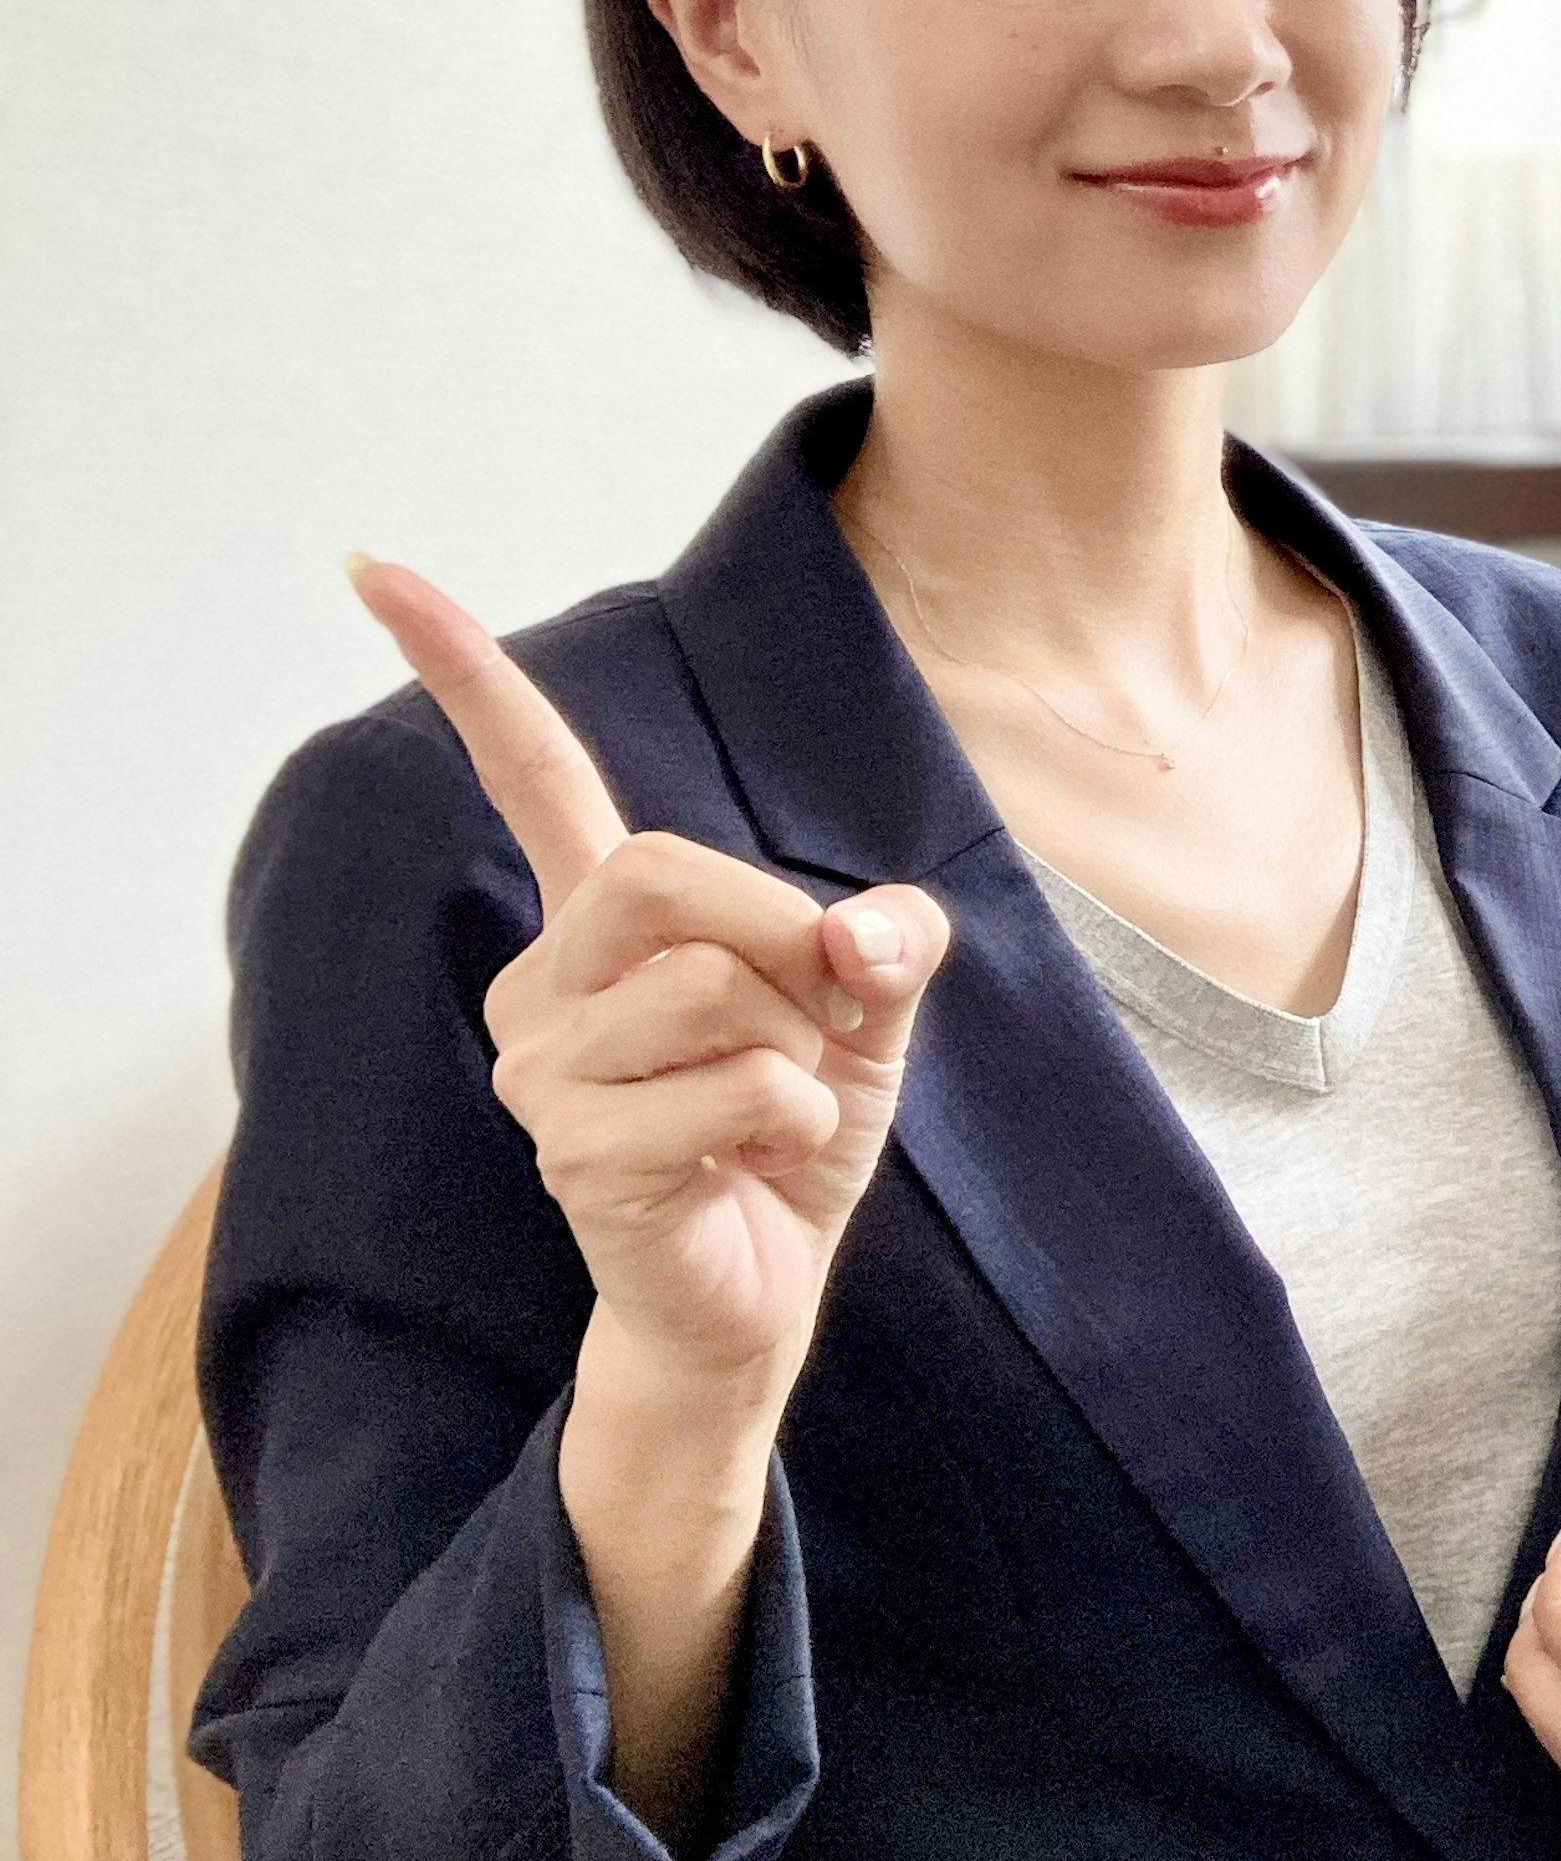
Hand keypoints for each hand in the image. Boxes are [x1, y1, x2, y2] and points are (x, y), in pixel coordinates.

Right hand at [347, 555, 949, 1399]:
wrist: (766, 1291)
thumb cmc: (791, 1134)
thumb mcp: (869, 1009)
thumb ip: (885, 939)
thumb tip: (868, 936)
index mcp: (609, 923)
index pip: (532, 775)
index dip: (464, 674)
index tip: (374, 569)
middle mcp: (548, 979)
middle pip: (666, 873)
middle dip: (786, 936)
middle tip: (816, 1020)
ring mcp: (544, 1067)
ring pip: (715, 989)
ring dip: (803, 1046)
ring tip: (775, 1106)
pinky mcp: (576, 1153)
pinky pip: (741, 1090)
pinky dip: (798, 1120)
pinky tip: (758, 1165)